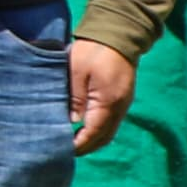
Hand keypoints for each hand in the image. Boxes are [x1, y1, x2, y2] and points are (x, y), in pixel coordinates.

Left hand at [67, 40, 136, 156]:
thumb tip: (72, 122)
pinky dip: (99, 130)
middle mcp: (119, 108)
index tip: (63, 150)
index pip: (93, 133)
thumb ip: (75, 98)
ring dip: (93, 140)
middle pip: (104, 137)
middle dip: (86, 147)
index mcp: (108, 102)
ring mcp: (123, 104)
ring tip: (73, 143)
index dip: (79, 144)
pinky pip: (112, 122)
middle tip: (65, 151)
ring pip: (109, 131)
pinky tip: (85, 129)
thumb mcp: (77, 72)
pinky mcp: (122, 99)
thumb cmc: (93, 51)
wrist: (118, 35)